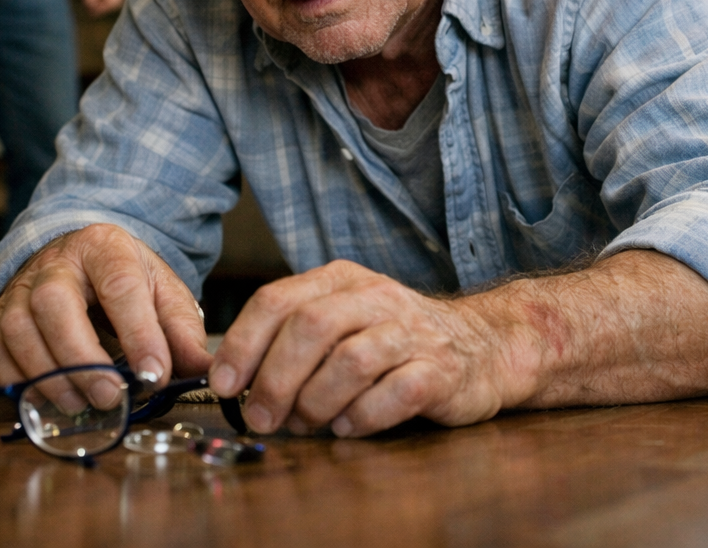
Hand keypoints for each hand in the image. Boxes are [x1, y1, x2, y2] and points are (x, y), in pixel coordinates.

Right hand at [0, 224, 211, 388]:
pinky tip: (46, 398)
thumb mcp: (161, 292)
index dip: (138, 332)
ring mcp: (21, 286)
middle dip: (83, 357)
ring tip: (84, 404)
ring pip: (20, 328)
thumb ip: (183, 331)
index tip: (156, 374)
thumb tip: (210, 373)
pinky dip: (16, 380)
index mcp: (106, 246)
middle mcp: (57, 262)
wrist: (80, 259)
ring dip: (50, 376)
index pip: (120, 285)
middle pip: (55, 303)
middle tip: (111, 396)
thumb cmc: (125, 279)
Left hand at [79, 0, 124, 15]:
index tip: (88, 8)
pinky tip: (91, 0)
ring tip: (88, 8)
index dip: (101, 8)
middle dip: (101, 9)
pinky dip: (101, 0)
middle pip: (114, 3)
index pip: (112, 1)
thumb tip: (89, 4)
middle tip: (88, 12)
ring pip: (112, 1)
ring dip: (101, 6)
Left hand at [208, 260, 518, 437]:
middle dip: (275, 378)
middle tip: (260, 417)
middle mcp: (375, 297)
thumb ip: (294, 337)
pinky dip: (361, 417)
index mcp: (341, 280)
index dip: (243, 343)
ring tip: (307, 424)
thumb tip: (233, 378)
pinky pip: (394, 394)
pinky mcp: (440, 370)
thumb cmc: (395, 338)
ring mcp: (411, 332)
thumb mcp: (344, 318)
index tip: (224, 384)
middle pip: (310, 327)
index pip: (277, 299)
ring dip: (316, 402)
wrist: (483, 344)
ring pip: (350, 361)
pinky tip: (348, 426)